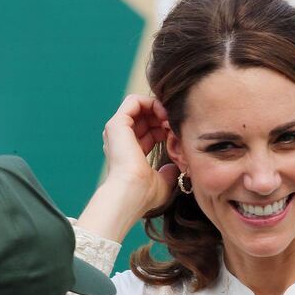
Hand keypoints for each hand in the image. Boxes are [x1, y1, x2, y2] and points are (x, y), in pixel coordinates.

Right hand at [101, 94, 178, 215]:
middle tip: (176, 126)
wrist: (131, 193)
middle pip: (147, 118)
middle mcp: (121, 140)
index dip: (166, 130)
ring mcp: (117, 131)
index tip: (178, 136)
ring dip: (159, 109)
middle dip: (164, 118)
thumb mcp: (162, 182)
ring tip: (171, 120)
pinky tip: (164, 115)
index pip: (151, 133)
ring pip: (140, 106)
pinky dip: (151, 103)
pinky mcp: (116, 123)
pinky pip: (134, 100)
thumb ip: (168, 173)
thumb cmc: (145, 193)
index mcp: (130, 153)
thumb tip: (174, 169)